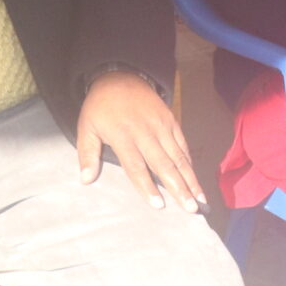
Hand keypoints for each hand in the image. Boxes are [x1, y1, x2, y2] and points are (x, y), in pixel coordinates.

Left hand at [77, 70, 204, 213]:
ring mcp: (161, 126)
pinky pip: (182, 144)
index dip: (147, 187)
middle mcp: (145, 133)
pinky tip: (195, 178)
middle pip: (164, 165)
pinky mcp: (171, 120)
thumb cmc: (100, 107)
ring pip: (179, 157)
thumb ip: (87, 153)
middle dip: (179, 188)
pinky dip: (189, 162)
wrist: (120, 76)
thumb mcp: (86, 127)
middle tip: (191, 209)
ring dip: (190, 179)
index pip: (137, 166)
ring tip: (200, 200)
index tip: (158, 205)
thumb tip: (85, 180)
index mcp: (123, 136)